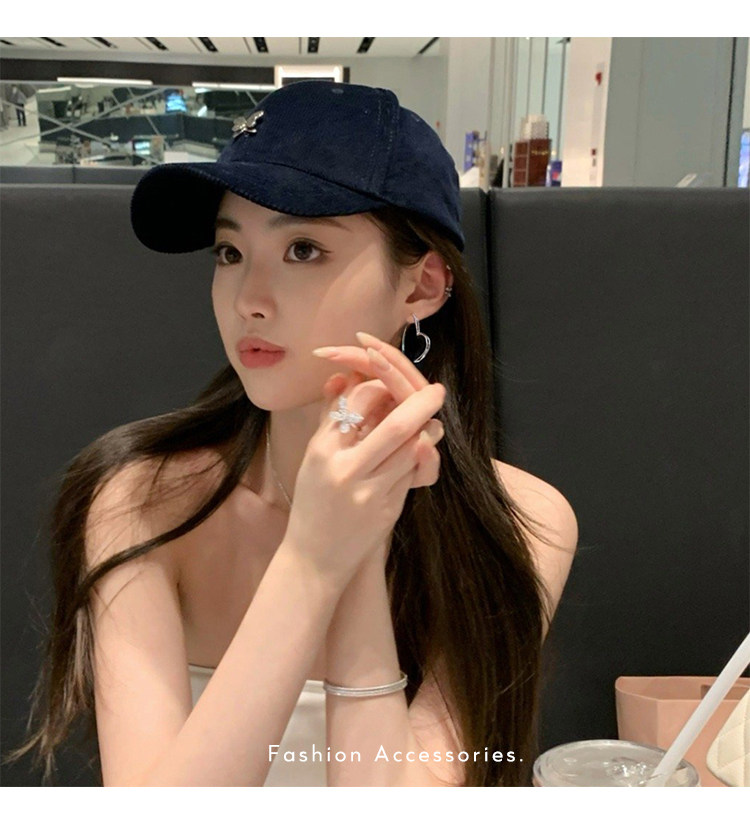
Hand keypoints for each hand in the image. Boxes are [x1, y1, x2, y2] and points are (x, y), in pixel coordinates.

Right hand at [281, 333, 445, 590]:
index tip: (395, 383)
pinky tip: (423, 451)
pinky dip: (422, 457)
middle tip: (437, 390)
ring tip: (432, 422)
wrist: (314, 559)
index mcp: (322, 450)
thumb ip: (330, 417)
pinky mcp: (388, 511)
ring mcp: (369, 493)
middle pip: (395, 426)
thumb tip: (344, 376)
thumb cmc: (313, 502)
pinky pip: (412, 475)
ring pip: (412, 451)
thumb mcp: (314, 458)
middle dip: (421, 404)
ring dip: (427, 431)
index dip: (382, 387)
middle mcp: (345, 469)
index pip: (359, 403)